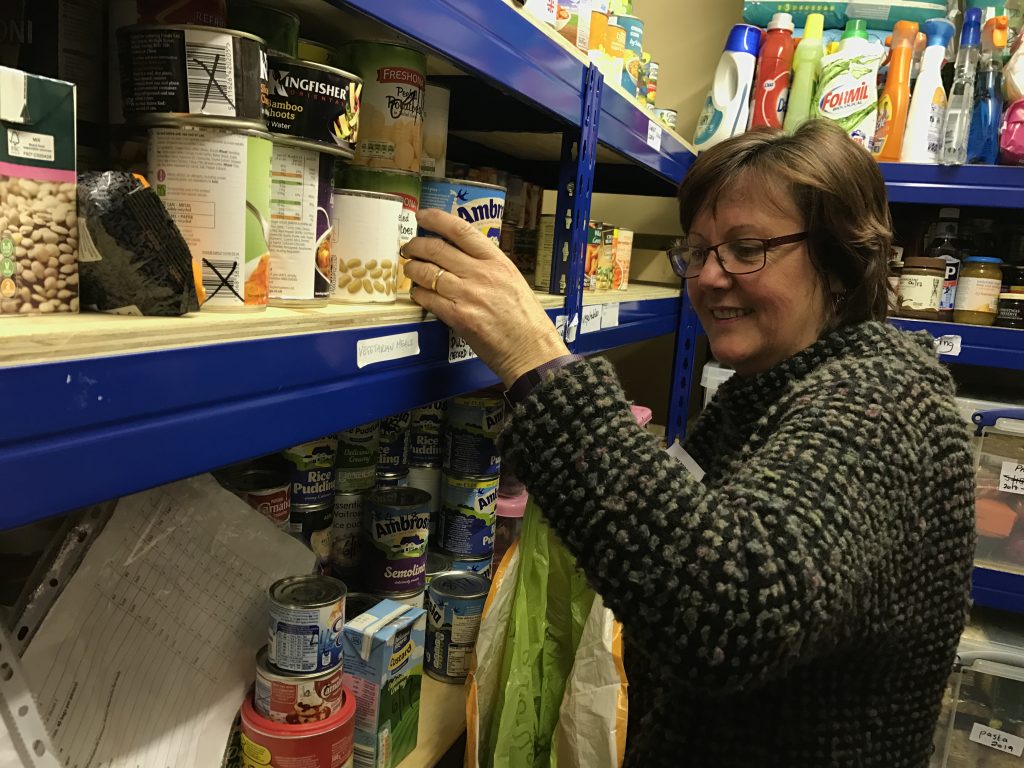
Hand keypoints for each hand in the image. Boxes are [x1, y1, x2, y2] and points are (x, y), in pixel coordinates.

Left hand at [403, 208, 569, 386]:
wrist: (531, 350)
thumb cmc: (526, 320)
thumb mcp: (513, 281)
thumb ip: (487, 267)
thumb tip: (461, 258)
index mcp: (497, 261)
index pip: (461, 230)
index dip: (437, 219)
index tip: (422, 215)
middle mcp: (481, 273)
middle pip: (437, 249)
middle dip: (415, 246)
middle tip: (408, 248)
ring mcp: (468, 295)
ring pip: (427, 272)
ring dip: (412, 270)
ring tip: (410, 270)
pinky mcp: (457, 316)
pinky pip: (428, 298)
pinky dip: (418, 294)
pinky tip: (418, 294)